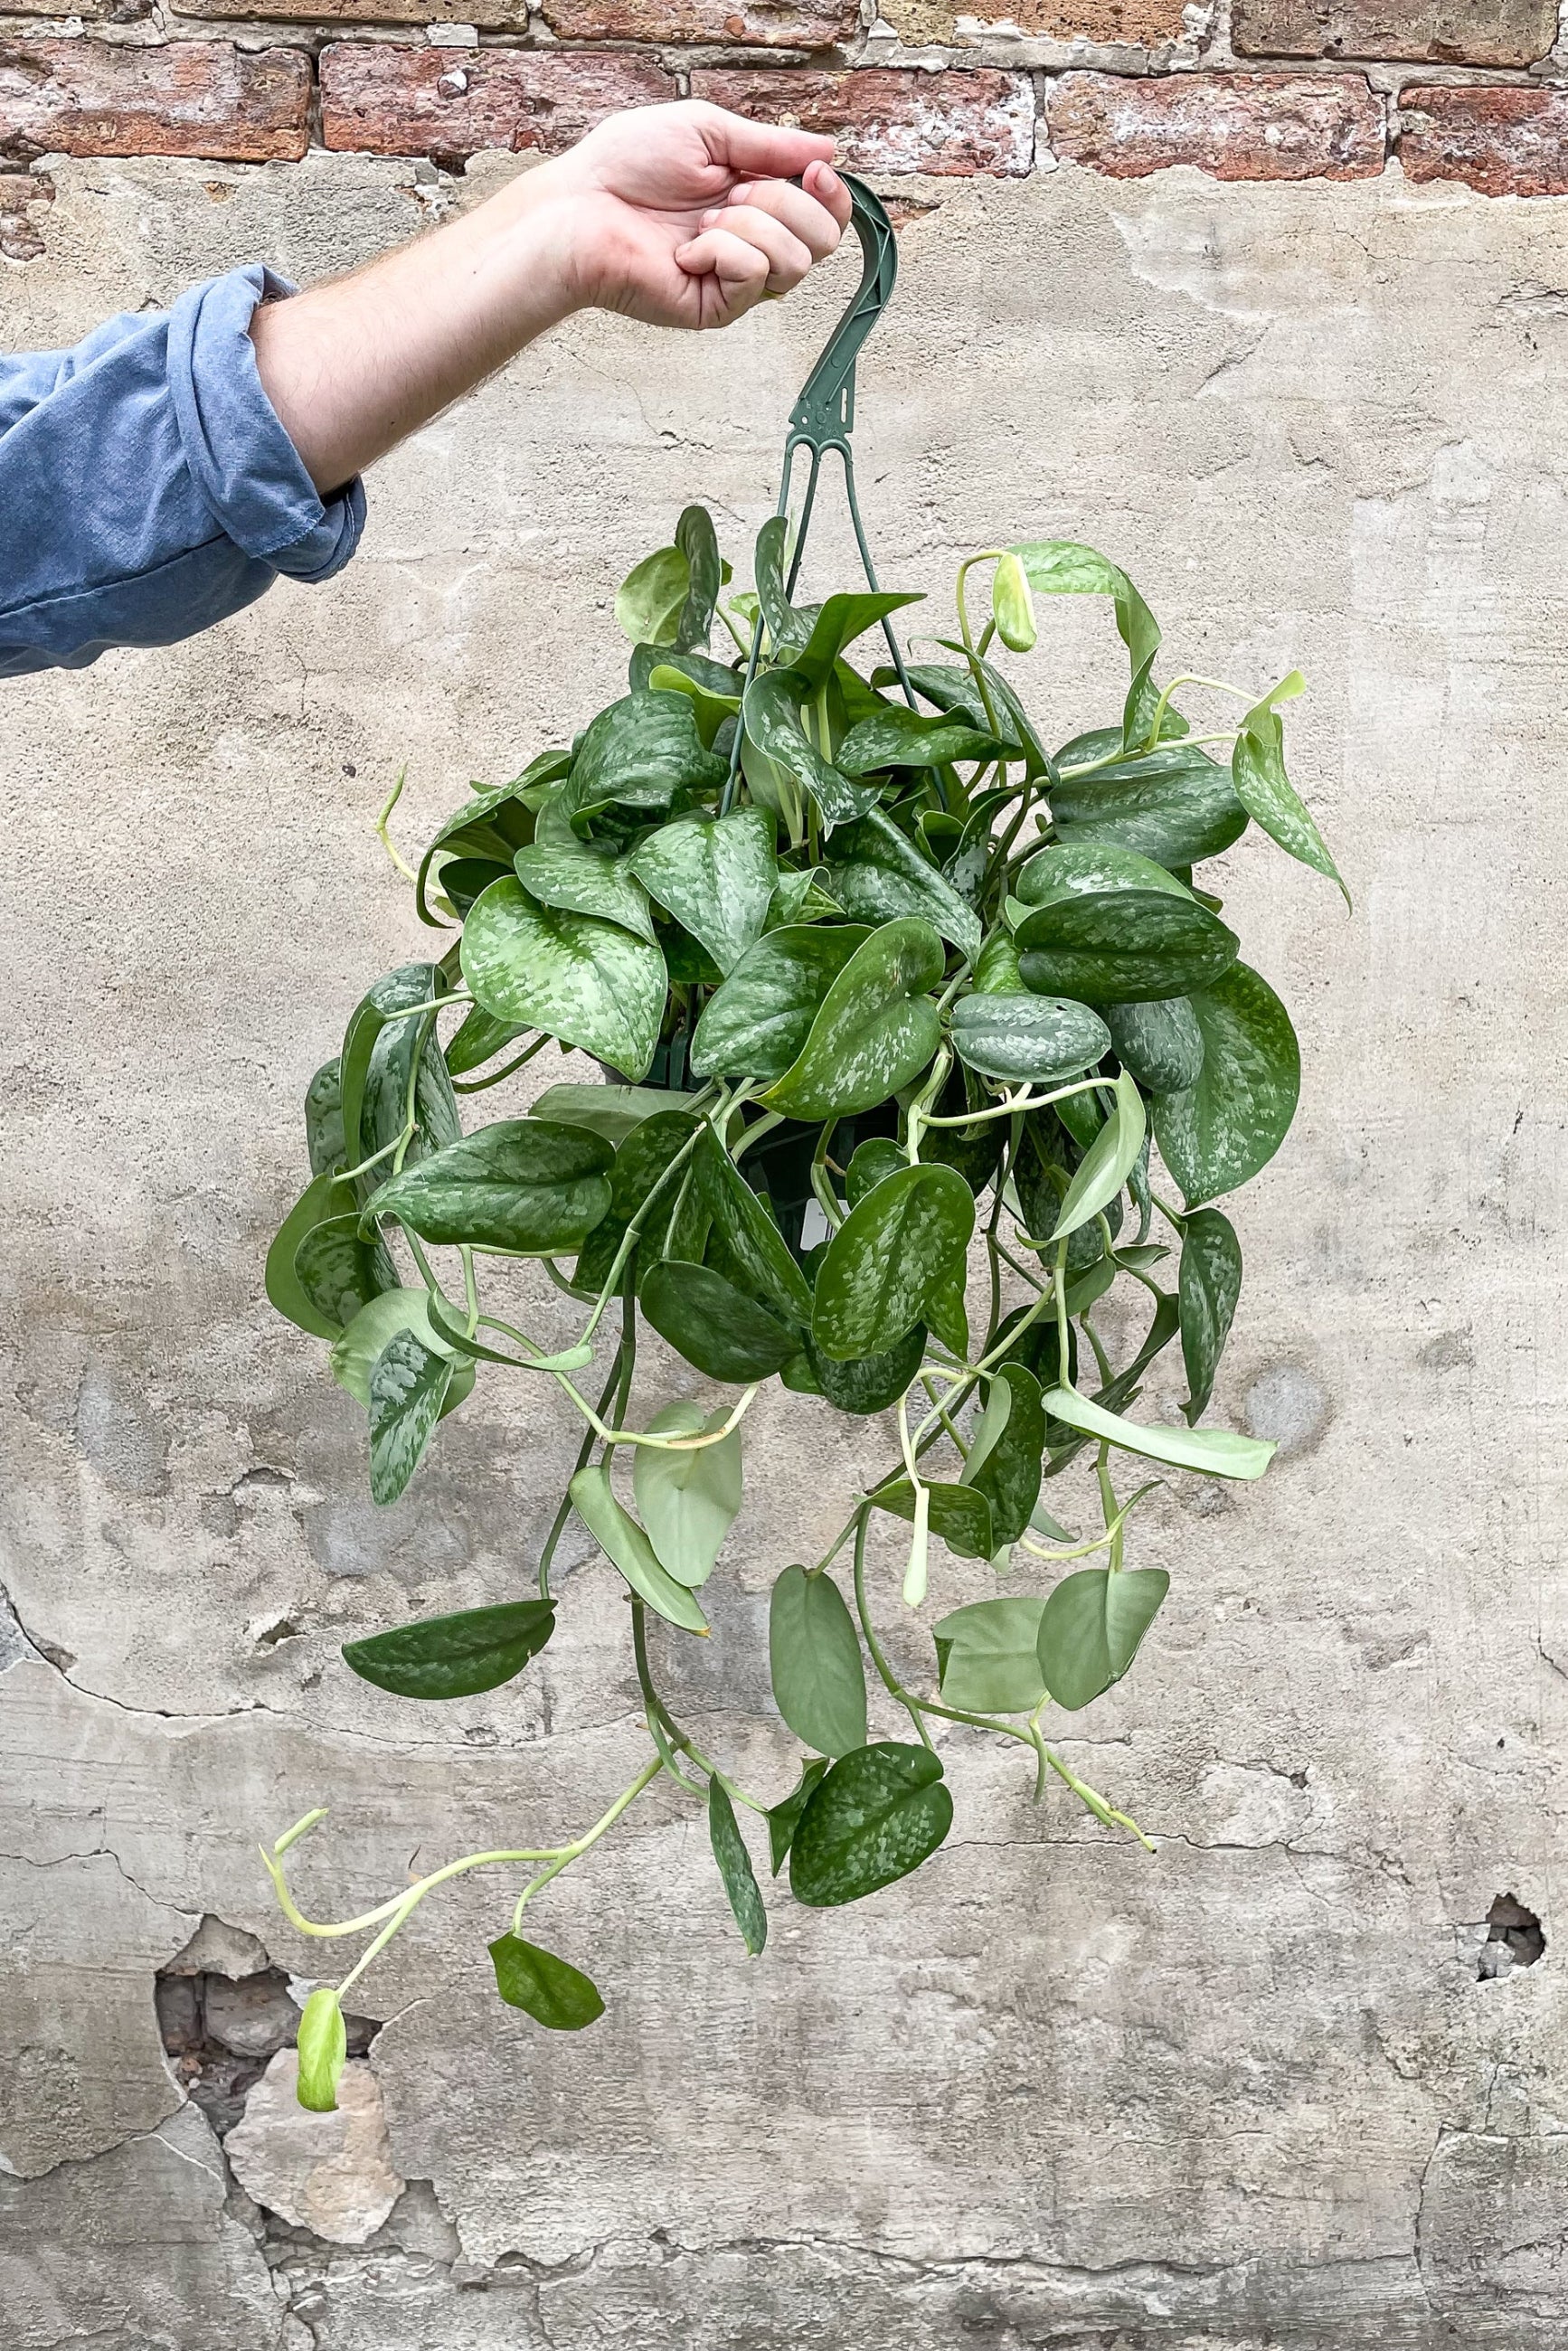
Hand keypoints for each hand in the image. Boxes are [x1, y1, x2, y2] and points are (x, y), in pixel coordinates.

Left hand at [532, 101, 853, 330]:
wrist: (580, 207)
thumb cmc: (627, 166)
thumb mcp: (707, 132)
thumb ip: (769, 145)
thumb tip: (828, 150)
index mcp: (757, 203)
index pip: (826, 215)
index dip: (833, 195)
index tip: (814, 172)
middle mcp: (755, 245)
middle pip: (822, 241)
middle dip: (783, 204)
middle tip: (730, 195)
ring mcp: (737, 283)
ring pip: (795, 261)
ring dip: (749, 226)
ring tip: (700, 222)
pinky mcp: (718, 309)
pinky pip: (754, 276)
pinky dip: (721, 250)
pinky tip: (684, 251)